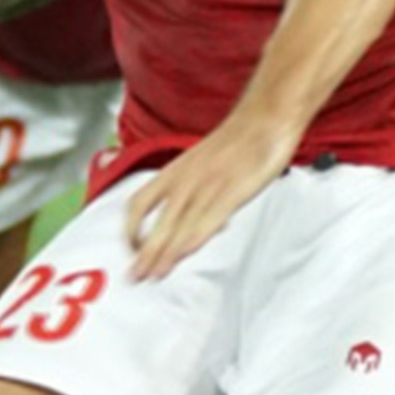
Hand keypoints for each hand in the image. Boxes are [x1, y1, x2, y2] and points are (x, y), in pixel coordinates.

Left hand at [118, 114, 296, 282]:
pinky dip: (194, 237)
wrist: (264, 118)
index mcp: (174, 172)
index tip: (132, 251)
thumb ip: (196, 194)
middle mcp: (185, 179)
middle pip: (157, 222)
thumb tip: (200, 225)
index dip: (130, 230)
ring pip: (180, 225)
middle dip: (145, 253)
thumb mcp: (203, 164)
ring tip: (155, 275)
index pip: (138, 204)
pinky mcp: (232, 190)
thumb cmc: (236, 143)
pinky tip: (186, 254)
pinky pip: (209, 217)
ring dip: (165, 253)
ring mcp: (208, 185)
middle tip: (136, 276)